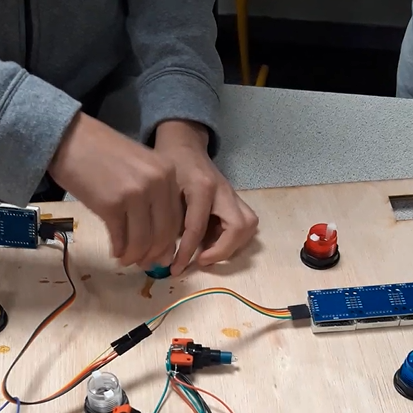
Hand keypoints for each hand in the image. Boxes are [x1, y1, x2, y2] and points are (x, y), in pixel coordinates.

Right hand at [49, 112, 182, 267]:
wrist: (69, 138)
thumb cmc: (101, 152)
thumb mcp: (139, 166)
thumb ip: (153, 196)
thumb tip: (159, 240)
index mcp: (167, 173)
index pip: (176, 219)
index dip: (167, 243)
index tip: (159, 256)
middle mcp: (156, 183)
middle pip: (163, 234)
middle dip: (153, 255)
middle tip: (144, 264)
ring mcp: (135, 194)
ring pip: (142, 240)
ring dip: (134, 256)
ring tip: (126, 259)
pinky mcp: (111, 205)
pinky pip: (120, 238)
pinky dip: (118, 250)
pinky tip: (114, 252)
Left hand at [154, 121, 258, 274]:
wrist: (184, 144)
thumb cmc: (169, 165)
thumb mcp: (162, 190)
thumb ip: (168, 219)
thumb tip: (165, 254)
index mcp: (203, 187)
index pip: (199, 228)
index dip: (187, 253)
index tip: (177, 268)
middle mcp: (224, 190)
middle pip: (240, 226)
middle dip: (222, 251)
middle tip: (201, 260)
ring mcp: (233, 194)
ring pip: (249, 225)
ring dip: (232, 245)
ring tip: (209, 253)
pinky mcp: (235, 199)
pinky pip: (244, 223)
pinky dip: (232, 238)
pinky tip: (212, 243)